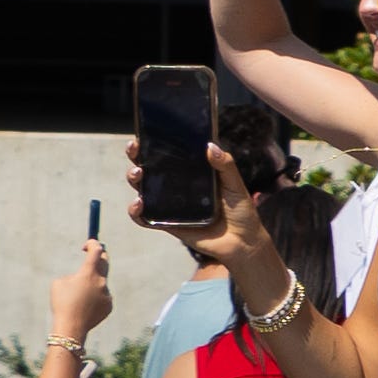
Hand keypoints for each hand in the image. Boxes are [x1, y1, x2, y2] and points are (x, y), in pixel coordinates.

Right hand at [46, 236, 111, 340]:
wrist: (71, 326)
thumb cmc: (61, 303)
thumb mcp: (59, 283)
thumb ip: (74, 275)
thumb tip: (83, 277)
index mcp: (88, 273)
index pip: (96, 251)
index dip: (93, 244)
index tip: (88, 244)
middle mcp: (101, 281)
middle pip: (105, 262)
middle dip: (99, 256)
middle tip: (94, 255)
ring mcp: (107, 293)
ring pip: (100, 283)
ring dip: (92, 284)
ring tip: (78, 297)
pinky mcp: (110, 304)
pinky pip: (103, 296)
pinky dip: (95, 297)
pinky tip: (85, 307)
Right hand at [132, 140, 271, 272]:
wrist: (243, 242)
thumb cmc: (241, 211)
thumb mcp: (235, 185)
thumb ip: (225, 165)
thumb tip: (210, 145)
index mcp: (191, 174)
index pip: (168, 156)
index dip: (153, 145)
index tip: (144, 135)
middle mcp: (176, 188)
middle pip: (150, 169)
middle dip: (137, 157)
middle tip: (135, 150)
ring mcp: (170, 206)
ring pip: (143, 190)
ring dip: (134, 179)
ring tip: (138, 174)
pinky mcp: (167, 224)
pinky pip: (145, 218)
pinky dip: (136, 212)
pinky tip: (138, 204)